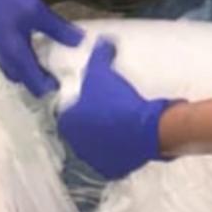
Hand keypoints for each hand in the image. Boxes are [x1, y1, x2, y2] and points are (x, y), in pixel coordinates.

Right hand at [0, 0, 82, 96]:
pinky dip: (22, 60)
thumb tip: (79, 42)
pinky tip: (32, 49)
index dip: (49, 88)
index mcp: (15, 54)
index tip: (66, 87)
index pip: (34, 82)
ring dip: (29, 72)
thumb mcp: (36, 11)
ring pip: (14, 69)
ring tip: (47, 66)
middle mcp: (5, 56)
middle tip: (58, 77)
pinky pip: (10, 59)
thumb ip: (57, 28)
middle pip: (22, 80)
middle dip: (38, 83)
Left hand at [55, 39, 173, 180]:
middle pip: (78, 132)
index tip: (92, 103)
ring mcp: (91, 160)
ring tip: (118, 128)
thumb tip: (103, 40)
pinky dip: (116, 154)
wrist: (145, 127)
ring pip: (93, 148)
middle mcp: (74, 144)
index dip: (77, 108)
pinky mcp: (110, 170)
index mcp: (67, 122)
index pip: (65, 114)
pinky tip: (126, 144)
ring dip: (102, 140)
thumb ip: (100, 55)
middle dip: (89, 125)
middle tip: (107, 114)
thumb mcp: (104, 72)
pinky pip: (110, 162)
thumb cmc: (118, 99)